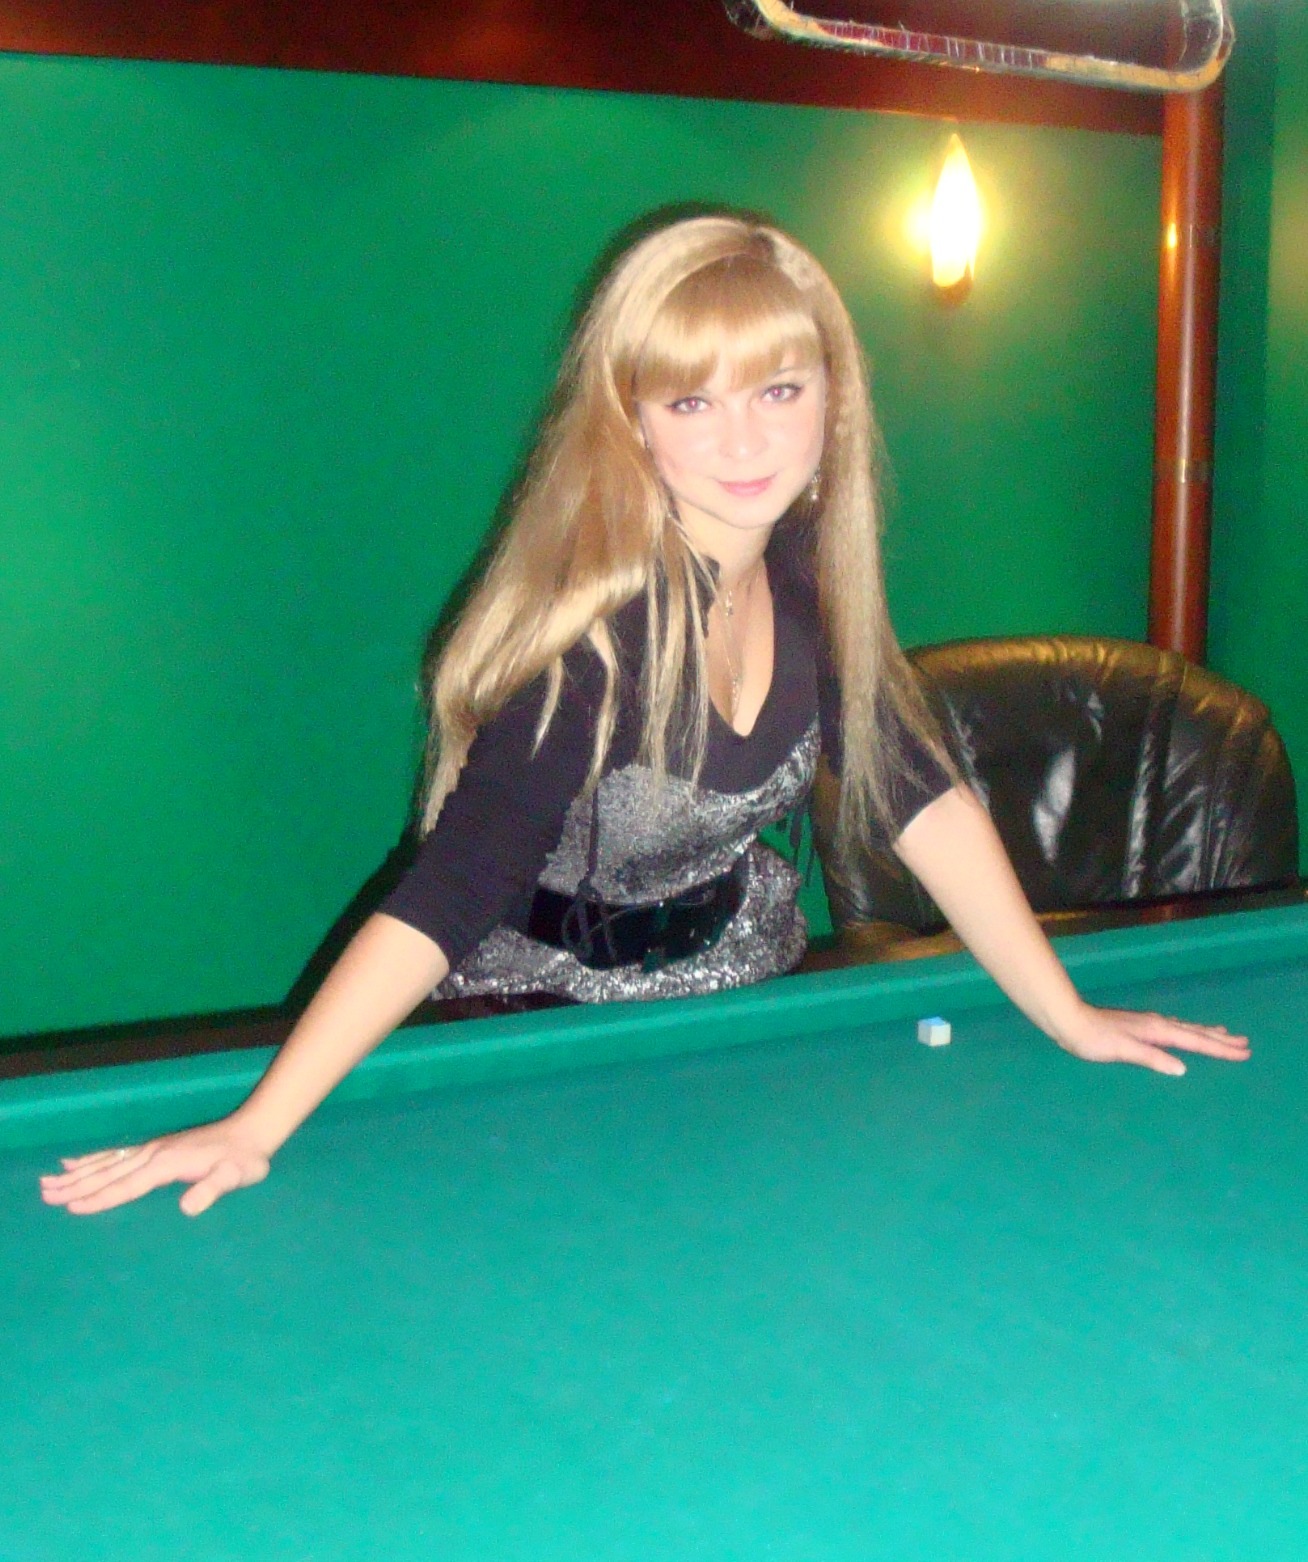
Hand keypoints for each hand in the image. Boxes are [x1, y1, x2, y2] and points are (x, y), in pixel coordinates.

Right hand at [39, 1119, 271, 1216]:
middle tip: (45, 1195)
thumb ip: (211, 1190)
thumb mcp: (234, 1177)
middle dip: (77, 1185)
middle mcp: (154, 1154)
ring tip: (49, 1180)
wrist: (251, 1131)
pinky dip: (94, 1158)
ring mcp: (153, 1148)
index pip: (128, 1185)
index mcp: (167, 1164)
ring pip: (109, 1162)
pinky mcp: (156, 1147)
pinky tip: (77, 1161)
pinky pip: (117, 1153)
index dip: (101, 1198)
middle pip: (109, 1172)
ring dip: (79, 1172)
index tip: (72, 1207)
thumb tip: (187, 1208)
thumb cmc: (244, 1160)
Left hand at [1052, 1002, 1250, 1075]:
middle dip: (1220, 1039)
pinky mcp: (1138, 1026)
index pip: (1196, 1041)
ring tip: (1222, 1033)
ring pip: (1185, 1028)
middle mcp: (1156, 1024)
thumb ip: (1153, 1058)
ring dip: (1205, 1032)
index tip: (1243, 1052)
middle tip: (1245, 1043)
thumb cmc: (1095, 1039)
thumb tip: (1182, 1068)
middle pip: (1195, 1032)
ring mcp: (1147, 1024)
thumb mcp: (1124, 1051)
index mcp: (1157, 1031)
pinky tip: (1182, 1032)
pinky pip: (1173, 1028)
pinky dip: (1186, 1031)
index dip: (1220, 1049)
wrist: (1069, 1021)